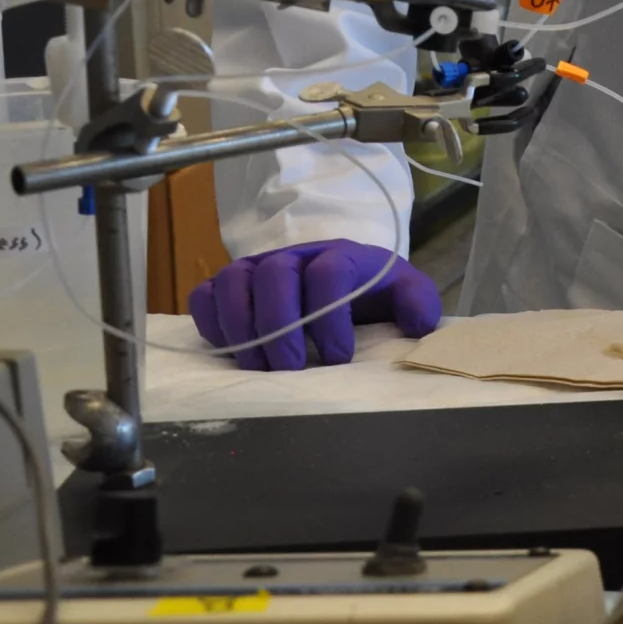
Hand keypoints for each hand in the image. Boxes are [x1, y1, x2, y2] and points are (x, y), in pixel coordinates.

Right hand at [187, 240, 441, 371]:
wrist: (348, 280)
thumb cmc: (374, 293)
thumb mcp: (406, 294)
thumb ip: (418, 304)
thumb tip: (416, 324)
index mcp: (341, 255)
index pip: (328, 274)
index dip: (329, 318)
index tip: (337, 357)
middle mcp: (295, 255)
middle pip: (275, 274)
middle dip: (279, 326)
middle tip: (289, 368)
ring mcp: (258, 267)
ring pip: (233, 281)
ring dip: (240, 326)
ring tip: (257, 367)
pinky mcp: (231, 285)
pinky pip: (205, 294)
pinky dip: (210, 321)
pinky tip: (230, 349)